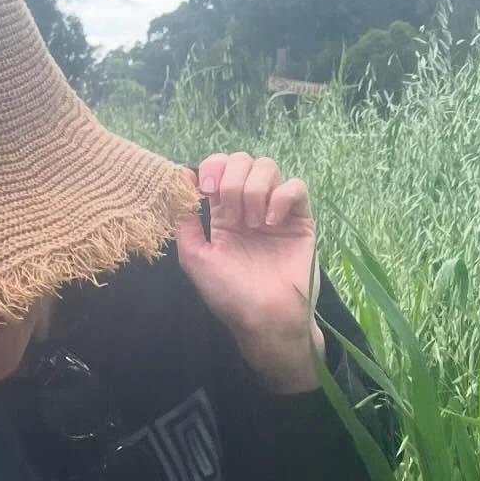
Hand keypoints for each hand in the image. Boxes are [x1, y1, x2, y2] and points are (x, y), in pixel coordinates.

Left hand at [177, 153, 326, 394]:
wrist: (266, 320)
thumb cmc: (230, 295)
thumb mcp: (195, 259)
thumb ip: (184, 221)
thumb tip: (179, 179)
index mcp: (223, 215)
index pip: (218, 168)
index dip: (212, 168)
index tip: (207, 189)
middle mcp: (249, 208)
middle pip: (243, 160)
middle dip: (233, 182)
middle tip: (233, 217)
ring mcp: (276, 212)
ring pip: (269, 167)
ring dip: (255, 189)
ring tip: (254, 224)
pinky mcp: (301, 220)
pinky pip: (296, 186)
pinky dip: (281, 197)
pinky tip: (272, 223)